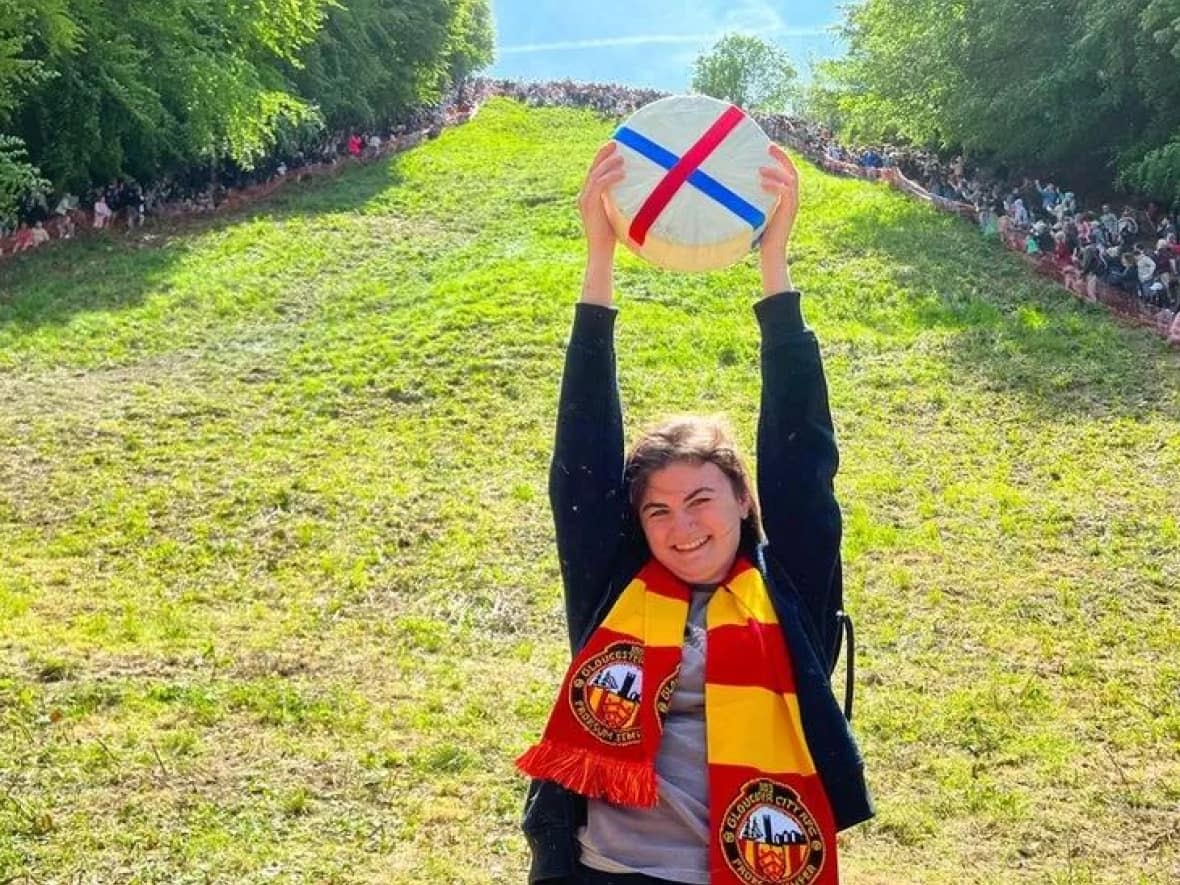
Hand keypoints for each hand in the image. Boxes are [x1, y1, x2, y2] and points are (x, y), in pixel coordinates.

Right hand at [579, 142, 623, 255]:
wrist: (601, 250)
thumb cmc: (611, 235)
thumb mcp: (615, 212)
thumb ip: (618, 200)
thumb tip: (635, 190)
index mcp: (589, 196)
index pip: (594, 172)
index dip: (602, 158)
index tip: (613, 147)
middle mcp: (584, 196)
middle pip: (592, 169)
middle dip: (603, 154)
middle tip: (615, 143)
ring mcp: (584, 200)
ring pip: (595, 175)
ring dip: (608, 164)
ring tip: (621, 158)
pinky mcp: (588, 205)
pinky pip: (599, 185)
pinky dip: (610, 178)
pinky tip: (622, 174)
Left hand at [758, 144, 798, 294]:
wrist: (771, 253)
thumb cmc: (760, 235)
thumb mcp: (756, 212)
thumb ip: (753, 200)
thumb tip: (734, 189)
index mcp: (786, 198)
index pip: (787, 173)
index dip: (780, 160)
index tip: (768, 148)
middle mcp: (793, 199)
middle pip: (792, 171)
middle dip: (782, 157)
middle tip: (769, 146)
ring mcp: (792, 205)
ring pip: (790, 180)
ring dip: (776, 171)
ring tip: (761, 167)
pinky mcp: (788, 212)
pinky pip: (785, 193)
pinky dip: (774, 186)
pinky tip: (761, 183)